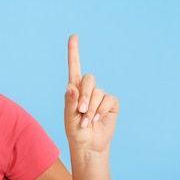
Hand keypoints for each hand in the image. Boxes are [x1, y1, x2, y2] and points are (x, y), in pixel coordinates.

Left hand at [64, 34, 118, 152]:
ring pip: (98, 92)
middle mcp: (88, 90)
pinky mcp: (111, 103)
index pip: (74, 67)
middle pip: (89, 79)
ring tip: (87, 121)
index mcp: (74, 90)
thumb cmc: (75, 131)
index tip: (73, 36)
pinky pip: (108, 100)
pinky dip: (101, 110)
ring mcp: (100, 96)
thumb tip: (71, 87)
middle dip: (84, 95)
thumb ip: (70, 102)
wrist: (88, 144)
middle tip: (81, 111)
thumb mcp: (69, 117)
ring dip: (92, 108)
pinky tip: (97, 119)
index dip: (73, 51)